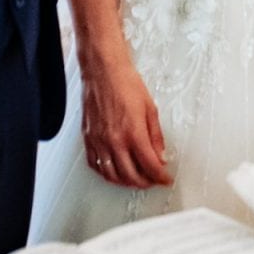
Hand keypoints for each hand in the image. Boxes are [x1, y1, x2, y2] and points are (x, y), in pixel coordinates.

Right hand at [78, 55, 170, 188]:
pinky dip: (106, 173)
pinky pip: (95, 164)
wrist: (104, 70)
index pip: (150, 166)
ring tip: (136, 179)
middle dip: (145, 183)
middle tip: (152, 181)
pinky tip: (114, 171)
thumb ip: (156, 136)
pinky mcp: (88, 138)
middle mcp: (114, 140)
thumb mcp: (150, 109)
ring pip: (111, 175)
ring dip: (126, 182)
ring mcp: (99, 141)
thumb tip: (160, 155)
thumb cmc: (126, 83)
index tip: (165, 179)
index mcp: (133, 133)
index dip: (161, 177)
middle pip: (131, 176)